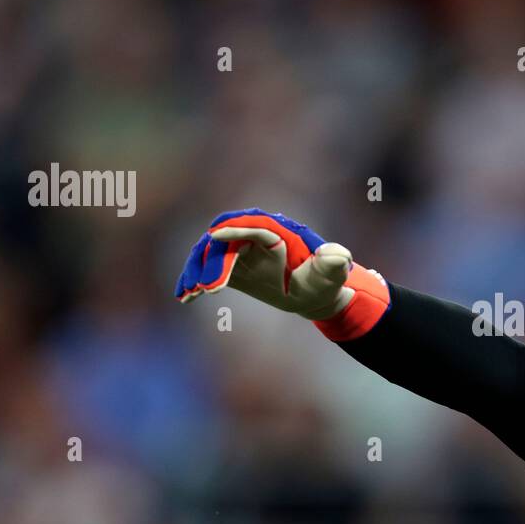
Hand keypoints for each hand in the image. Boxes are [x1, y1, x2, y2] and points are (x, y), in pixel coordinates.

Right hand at [175, 209, 354, 318]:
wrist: (313, 293)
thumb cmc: (324, 281)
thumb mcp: (331, 274)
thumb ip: (333, 263)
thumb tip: (338, 255)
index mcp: (280, 232)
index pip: (254, 226)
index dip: (234, 229)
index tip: (214, 236)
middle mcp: (256, 236)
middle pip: (226, 242)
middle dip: (212, 260)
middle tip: (204, 285)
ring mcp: (241, 251)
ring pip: (212, 255)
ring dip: (197, 271)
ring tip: (188, 292)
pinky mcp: (232, 267)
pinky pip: (209, 270)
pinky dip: (197, 281)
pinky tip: (185, 296)